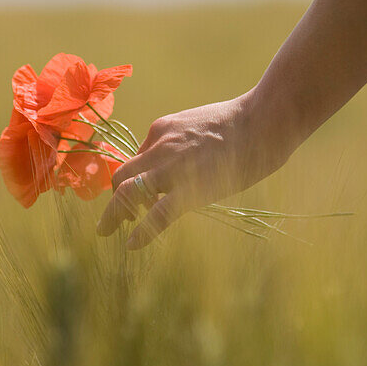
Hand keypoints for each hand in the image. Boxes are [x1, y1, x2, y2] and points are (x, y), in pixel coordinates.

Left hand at [96, 89, 286, 249]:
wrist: (261, 121)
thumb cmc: (240, 123)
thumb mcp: (197, 124)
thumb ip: (181, 143)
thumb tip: (177, 166)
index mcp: (161, 129)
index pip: (137, 158)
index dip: (134, 179)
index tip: (137, 196)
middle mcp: (159, 147)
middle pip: (122, 175)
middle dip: (115, 197)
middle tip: (115, 217)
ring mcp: (171, 168)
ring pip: (127, 193)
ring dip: (113, 214)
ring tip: (105, 231)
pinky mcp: (189, 189)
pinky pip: (157, 215)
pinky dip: (141, 232)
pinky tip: (131, 244)